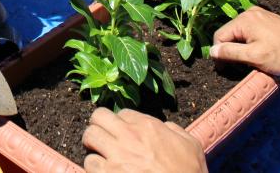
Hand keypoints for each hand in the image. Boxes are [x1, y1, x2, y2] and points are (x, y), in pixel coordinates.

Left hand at [82, 108, 207, 172]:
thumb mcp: (191, 146)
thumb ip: (175, 131)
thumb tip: (166, 127)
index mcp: (148, 127)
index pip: (122, 113)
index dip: (121, 123)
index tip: (123, 133)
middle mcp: (129, 136)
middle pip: (98, 117)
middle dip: (99, 126)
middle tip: (103, 138)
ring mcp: (116, 156)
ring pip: (89, 137)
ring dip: (93, 146)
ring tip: (100, 155)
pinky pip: (89, 163)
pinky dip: (92, 167)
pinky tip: (102, 172)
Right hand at [210, 6, 279, 74]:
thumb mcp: (254, 57)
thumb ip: (231, 53)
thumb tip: (212, 52)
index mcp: (244, 20)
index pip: (219, 36)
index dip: (220, 54)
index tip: (227, 69)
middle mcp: (249, 13)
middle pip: (229, 33)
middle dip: (232, 50)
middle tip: (242, 66)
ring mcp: (259, 14)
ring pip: (239, 33)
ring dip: (241, 47)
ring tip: (253, 60)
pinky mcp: (266, 19)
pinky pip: (250, 30)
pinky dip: (250, 42)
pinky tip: (260, 51)